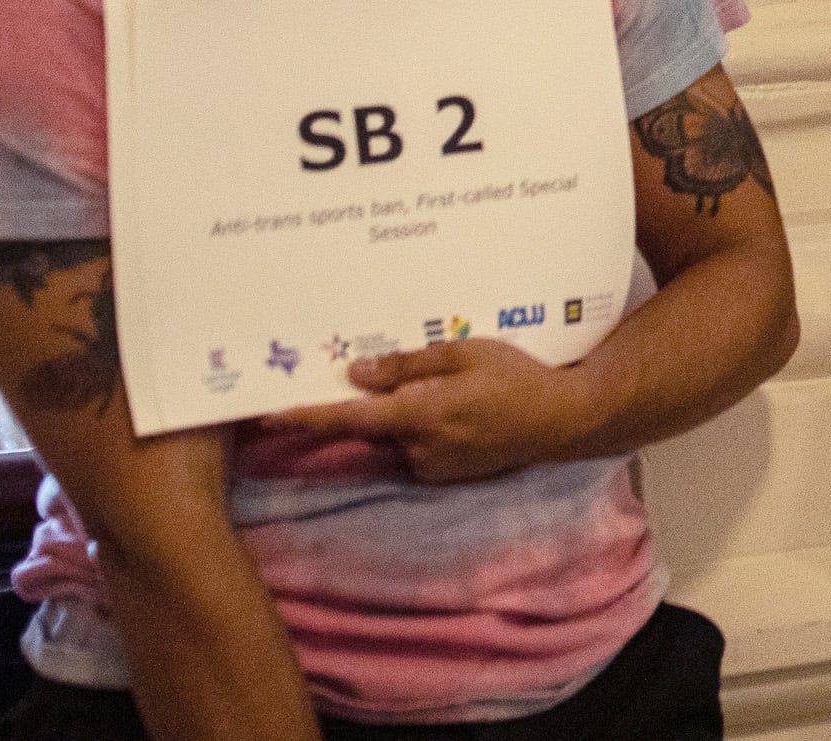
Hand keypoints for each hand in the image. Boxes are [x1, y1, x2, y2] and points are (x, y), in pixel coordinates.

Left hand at [265, 339, 582, 482]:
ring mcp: (433, 468)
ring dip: (412, 414)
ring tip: (460, 391)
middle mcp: (418, 449)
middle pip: (375, 425)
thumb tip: (358, 372)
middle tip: (406, 375)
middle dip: (380, 402)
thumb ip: (409, 365)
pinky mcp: (449, 476)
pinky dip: (430, 428)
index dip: (306, 417)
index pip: (348, 419)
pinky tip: (467, 411)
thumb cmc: (517, 377)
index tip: (267, 414)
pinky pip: (422, 448)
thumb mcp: (466, 353)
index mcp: (418, 415)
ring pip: (401, 436)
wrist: (563, 420)